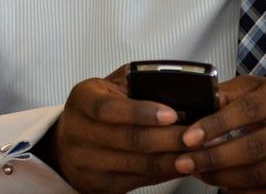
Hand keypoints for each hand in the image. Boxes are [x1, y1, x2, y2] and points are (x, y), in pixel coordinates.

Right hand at [46, 65, 191, 193]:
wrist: (67, 143)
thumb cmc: (97, 107)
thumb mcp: (107, 87)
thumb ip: (136, 82)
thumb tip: (178, 83)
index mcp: (82, 100)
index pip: (110, 108)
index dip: (142, 112)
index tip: (172, 114)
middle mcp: (78, 132)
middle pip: (130, 140)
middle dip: (169, 138)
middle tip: (198, 135)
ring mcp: (86, 162)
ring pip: (139, 164)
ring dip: (173, 158)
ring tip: (199, 151)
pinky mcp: (98, 184)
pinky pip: (140, 181)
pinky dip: (165, 173)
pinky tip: (182, 164)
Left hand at [175, 76, 265, 192]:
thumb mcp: (263, 86)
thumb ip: (230, 94)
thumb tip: (197, 104)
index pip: (248, 111)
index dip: (215, 126)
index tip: (189, 137)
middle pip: (253, 148)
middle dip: (213, 159)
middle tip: (185, 162)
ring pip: (261, 175)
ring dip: (224, 178)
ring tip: (200, 173)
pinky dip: (245, 192)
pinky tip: (225, 186)